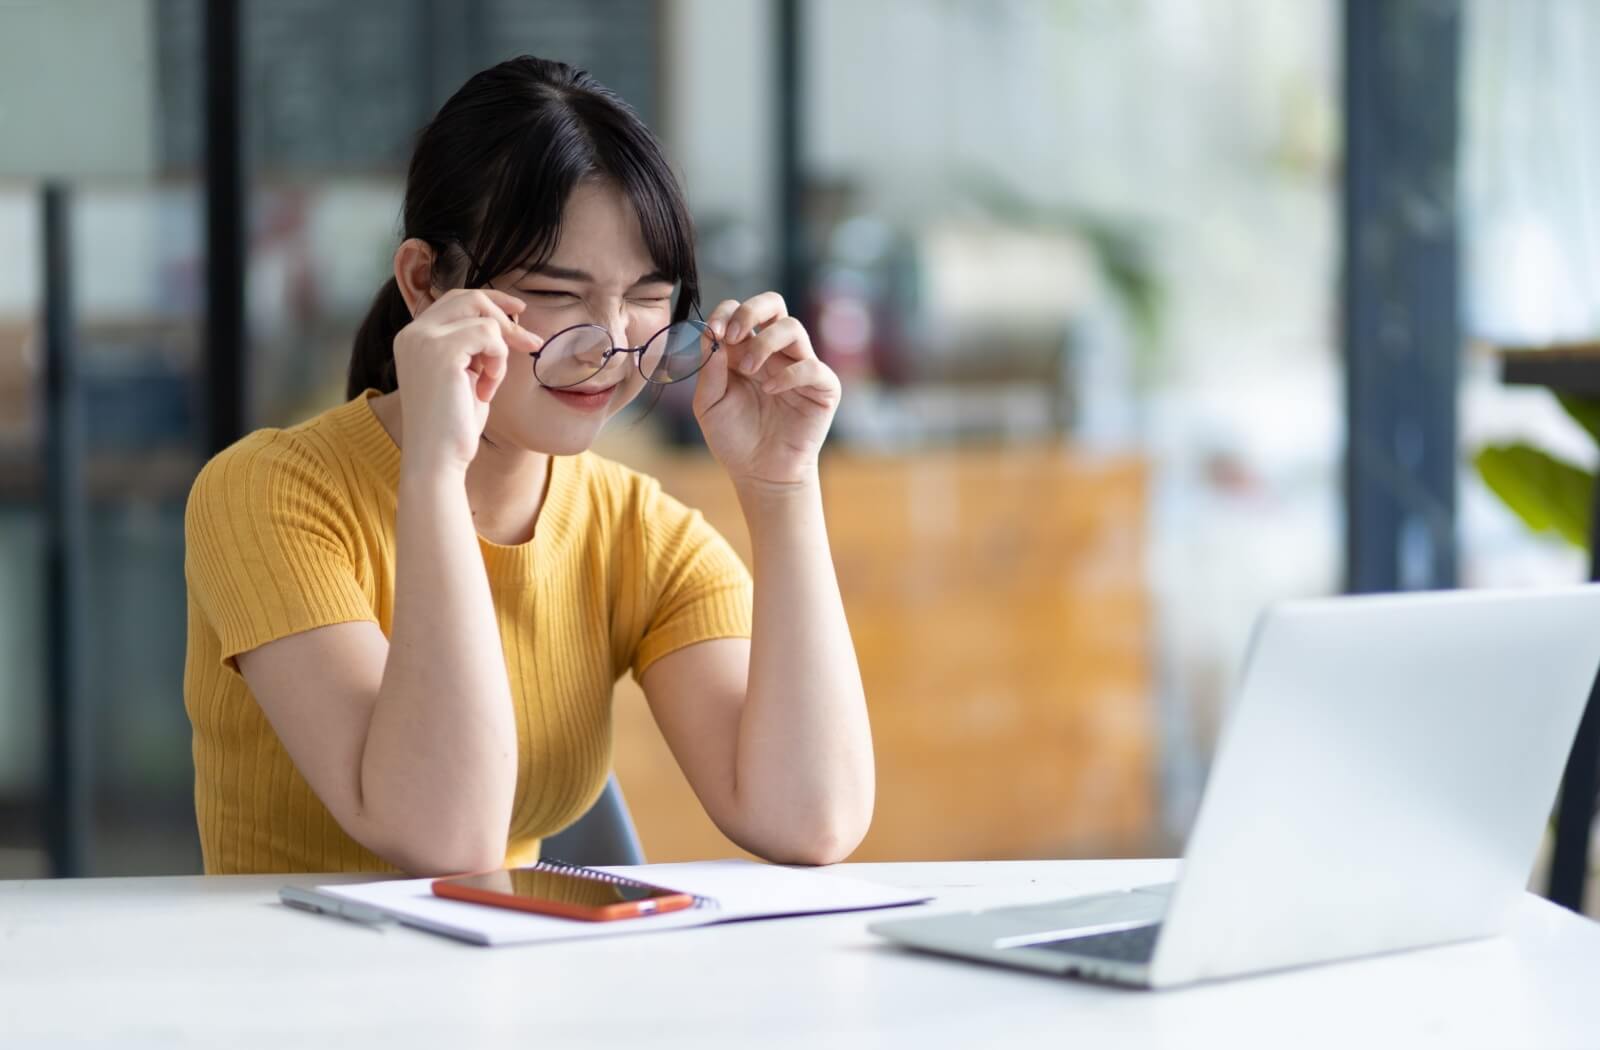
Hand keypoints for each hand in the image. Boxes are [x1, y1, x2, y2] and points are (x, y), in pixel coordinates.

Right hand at [391, 288, 540, 472]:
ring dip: (500, 352)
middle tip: (531, 343)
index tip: (519, 312)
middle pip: (470, 297)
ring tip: (490, 384)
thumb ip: (472, 348)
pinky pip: (489, 336)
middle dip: (506, 318)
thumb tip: (505, 322)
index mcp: (414, 337)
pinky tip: (486, 391)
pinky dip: (498, 362)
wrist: (437, 458)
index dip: (491, 301)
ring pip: (484, 318)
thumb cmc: (453, 425)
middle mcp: (413, 333)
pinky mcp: (441, 351)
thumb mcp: (464, 375)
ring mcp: (423, 339)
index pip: (455, 299)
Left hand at [692, 292, 841, 488]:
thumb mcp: (708, 404)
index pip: (739, 311)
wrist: (760, 474)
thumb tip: (712, 335)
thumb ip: (709, 370)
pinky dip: (788, 374)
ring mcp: (799, 366)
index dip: (726, 313)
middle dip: (752, 310)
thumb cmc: (734, 439)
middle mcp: (774, 353)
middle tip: (735, 334)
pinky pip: (811, 366)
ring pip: (792, 327)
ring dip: (765, 343)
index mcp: (744, 350)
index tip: (713, 332)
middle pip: (773, 303)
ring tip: (749, 371)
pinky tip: (770, 391)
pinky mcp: (821, 387)